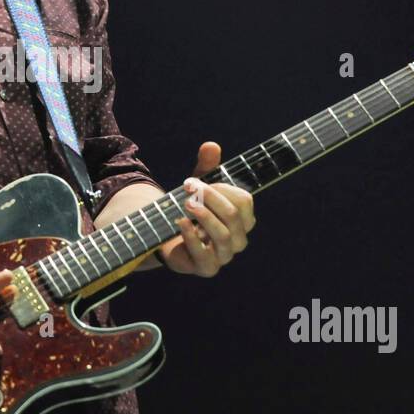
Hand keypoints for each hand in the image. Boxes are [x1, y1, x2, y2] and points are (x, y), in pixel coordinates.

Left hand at [156, 142, 255, 276]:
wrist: (169, 238)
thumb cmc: (191, 211)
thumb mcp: (198, 186)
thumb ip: (206, 167)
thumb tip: (211, 145)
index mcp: (243, 219)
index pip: (244, 200)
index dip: (221, 188)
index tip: (195, 182)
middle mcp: (239, 238)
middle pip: (234, 215)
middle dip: (210, 198)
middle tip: (189, 188)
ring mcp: (225, 255)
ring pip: (224, 234)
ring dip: (203, 215)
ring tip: (186, 204)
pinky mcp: (207, 268)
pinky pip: (205, 256)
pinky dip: (192, 237)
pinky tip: (180, 222)